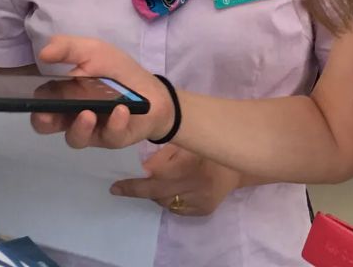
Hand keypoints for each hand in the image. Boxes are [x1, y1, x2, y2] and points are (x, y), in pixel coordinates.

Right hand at [31, 36, 173, 147]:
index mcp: (64, 96)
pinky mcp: (114, 138)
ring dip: (80, 127)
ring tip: (88, 112)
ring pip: (76, 138)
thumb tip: (42, 53)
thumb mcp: (93, 51)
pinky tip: (121, 110)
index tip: (32, 97)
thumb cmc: (117, 71)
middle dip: (45, 122)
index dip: (34, 103)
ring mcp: (92, 130)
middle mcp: (72, 116)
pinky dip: (115, 123)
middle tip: (47, 115)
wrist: (151, 90)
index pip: (41, 102)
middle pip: (49, 126)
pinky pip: (110, 136)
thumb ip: (68, 48)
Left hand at [110, 145, 240, 215]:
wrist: (238, 158)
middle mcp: (196, 187)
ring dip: (156, 193)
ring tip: (155, 180)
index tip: (115, 188)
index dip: (134, 184)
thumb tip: (142, 168)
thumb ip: (163, 156)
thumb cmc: (207, 142)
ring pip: (166, 203)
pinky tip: (173, 188)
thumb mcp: (185, 141)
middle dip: (139, 190)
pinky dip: (170, 199)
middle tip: (121, 187)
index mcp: (191, 165)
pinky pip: (178, 208)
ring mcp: (201, 201)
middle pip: (158, 194)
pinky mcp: (204, 210)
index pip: (155, 179)